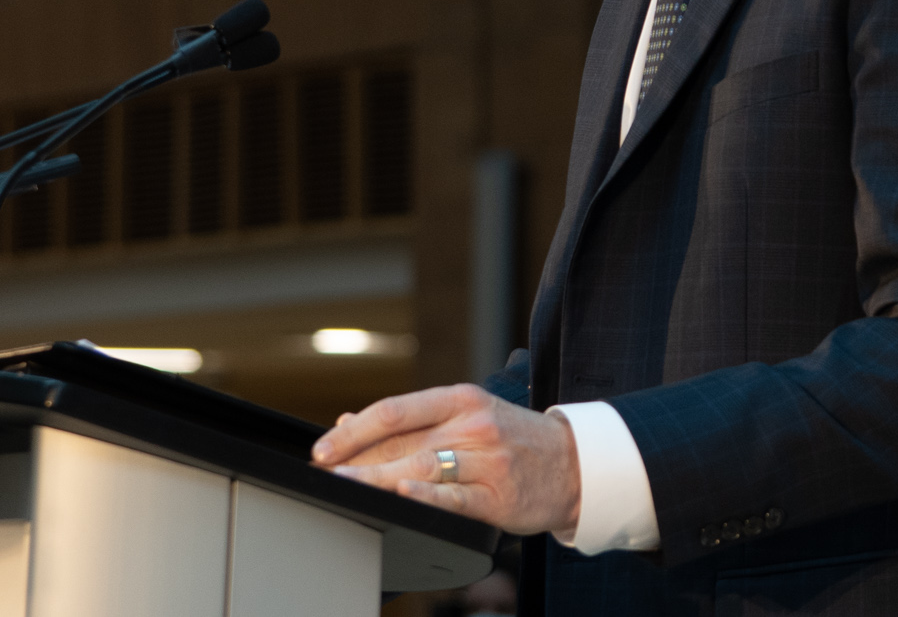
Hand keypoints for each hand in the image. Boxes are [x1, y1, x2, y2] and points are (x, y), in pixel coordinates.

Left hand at [310, 384, 581, 535]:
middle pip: (403, 442)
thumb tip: (349, 422)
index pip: (395, 410)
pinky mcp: (498, 496)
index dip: (354, 431)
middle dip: (357, 462)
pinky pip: (455, 498)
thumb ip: (410, 421)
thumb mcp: (467, 416)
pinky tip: (403, 496)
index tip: (323, 450)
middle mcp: (473, 425)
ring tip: (347, 487)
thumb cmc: (513, 440)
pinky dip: (427, 498)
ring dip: (379, 480)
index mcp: (461, 399)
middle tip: (325, 476)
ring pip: (423, 468)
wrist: (574, 464)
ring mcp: (487, 460)